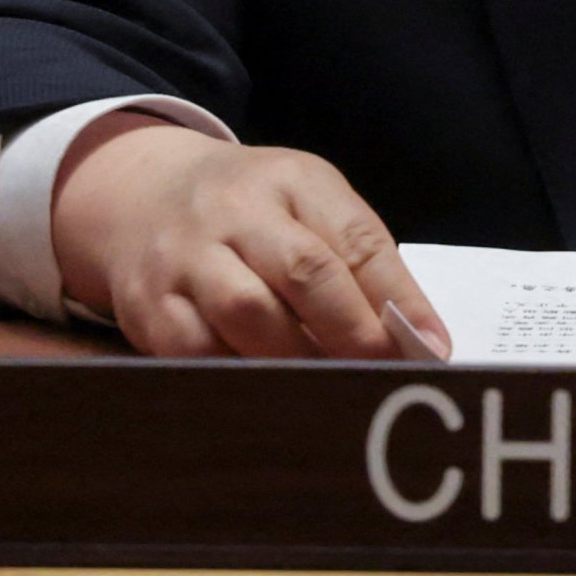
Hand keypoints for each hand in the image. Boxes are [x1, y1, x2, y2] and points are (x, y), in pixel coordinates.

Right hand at [52, 117, 448, 359]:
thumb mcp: (308, 207)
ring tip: (332, 393)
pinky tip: (268, 395)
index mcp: (292, 180)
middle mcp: (236, 210)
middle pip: (305, 271)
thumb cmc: (250, 213)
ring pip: (248, 314)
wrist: (143, 195)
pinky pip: (197, 353)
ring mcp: (186, 256)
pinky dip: (240, 378)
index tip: (432, 350)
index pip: (357, 237)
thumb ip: (360, 264)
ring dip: (299, 362)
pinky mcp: (148, 305)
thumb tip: (422, 343)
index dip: (398, 298)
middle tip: (384, 378)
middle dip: (353, 333)